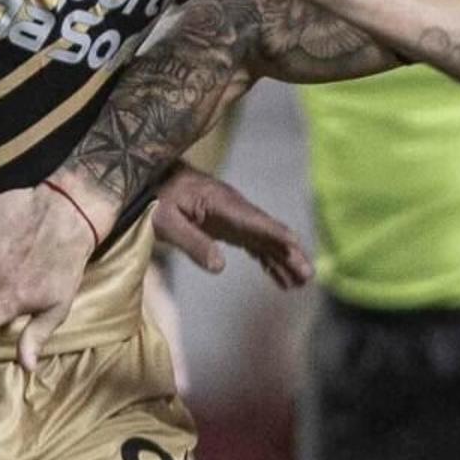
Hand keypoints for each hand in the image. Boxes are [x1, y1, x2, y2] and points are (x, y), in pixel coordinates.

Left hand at [149, 164, 310, 286]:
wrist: (153, 177)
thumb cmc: (155, 198)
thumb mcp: (165, 221)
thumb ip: (191, 242)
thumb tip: (219, 267)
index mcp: (220, 203)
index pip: (254, 220)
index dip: (276, 234)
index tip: (295, 247)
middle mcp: (235, 208)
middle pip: (268, 232)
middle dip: (290, 253)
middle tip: (307, 274)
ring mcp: (236, 217)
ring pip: (267, 240)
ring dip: (285, 260)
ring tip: (302, 282)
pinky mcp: (231, 226)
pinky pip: (257, 244)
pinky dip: (270, 261)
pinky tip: (281, 279)